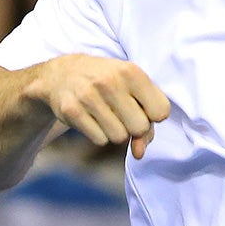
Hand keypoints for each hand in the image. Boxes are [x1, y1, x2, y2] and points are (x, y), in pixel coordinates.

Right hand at [27, 54, 171, 158]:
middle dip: (135, 126)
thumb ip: (148, 120)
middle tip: (122, 112)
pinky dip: (99, 134)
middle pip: (140, 127)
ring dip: (116, 131)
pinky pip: (100, 140)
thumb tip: (138, 153)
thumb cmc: (108, 82)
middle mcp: (110, 82)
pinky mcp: (72, 111)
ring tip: (106, 113)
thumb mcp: (133, 89)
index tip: (141, 106)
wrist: (63, 74)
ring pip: (120, 137)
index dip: (153, 115)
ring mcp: (89, 96)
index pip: (161, 112)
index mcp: (131, 71)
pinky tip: (92, 117)